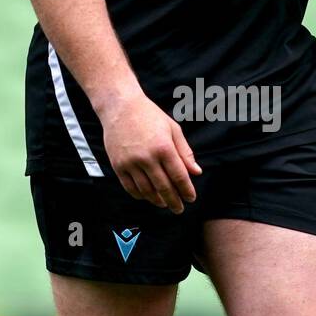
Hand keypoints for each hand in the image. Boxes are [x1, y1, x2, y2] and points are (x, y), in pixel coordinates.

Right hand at [97, 91, 201, 212]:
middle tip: (179, 209)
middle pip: (164, 187)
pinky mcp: (118, 165)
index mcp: (164, 147)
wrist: (120, 107)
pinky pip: (130, 187)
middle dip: (174, 201)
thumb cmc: (150, 116)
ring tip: (164, 204)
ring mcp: (131, 163)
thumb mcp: (173, 129)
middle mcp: (147, 157)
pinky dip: (140, 195)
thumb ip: (185, 152)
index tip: (191, 198)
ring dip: (157, 200)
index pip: (179, 176)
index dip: (186, 190)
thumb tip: (196, 172)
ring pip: (147, 190)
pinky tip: (148, 197)